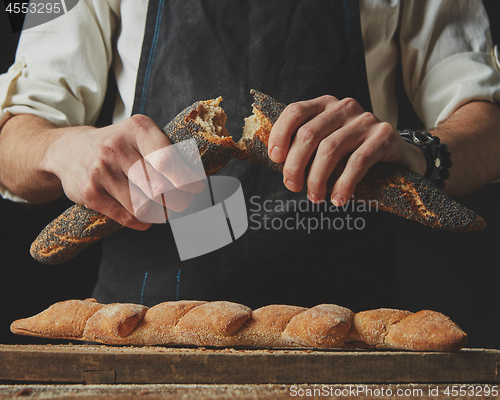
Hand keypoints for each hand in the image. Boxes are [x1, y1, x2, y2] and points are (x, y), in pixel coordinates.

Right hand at [43, 115, 203, 229]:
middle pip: (160, 187)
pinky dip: (141, 222)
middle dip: (177, 200)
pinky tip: (145, 218)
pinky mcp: (90, 193)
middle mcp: (116, 147)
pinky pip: (126, 217)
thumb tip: (196, 180)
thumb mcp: (140, 135)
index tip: (195, 189)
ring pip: (145, 206)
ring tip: (163, 209)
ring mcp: (101, 171)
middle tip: (180, 202)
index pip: (169, 160)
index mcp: (137, 128)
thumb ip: (167, 151)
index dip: (186, 180)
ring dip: (160, 213)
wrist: (68, 150)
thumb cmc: (117, 145)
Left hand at [267, 95, 425, 204]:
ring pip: (329, 149)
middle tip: (293, 187)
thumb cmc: (353, 153)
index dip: (280, 135)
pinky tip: (339, 199)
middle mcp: (344, 108)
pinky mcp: (384, 136)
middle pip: (308, 134)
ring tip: (315, 197)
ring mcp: (365, 120)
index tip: (275, 160)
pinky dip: (344, 184)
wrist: (399, 156)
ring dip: (317, 179)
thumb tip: (277, 162)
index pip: (295, 112)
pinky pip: (357, 162)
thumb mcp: (327, 143)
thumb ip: (305, 147)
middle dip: (295, 166)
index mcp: (325, 105)